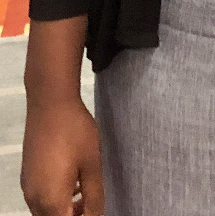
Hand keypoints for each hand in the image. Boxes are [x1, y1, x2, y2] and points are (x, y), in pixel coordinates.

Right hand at [21, 97, 103, 215]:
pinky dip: (55, 199)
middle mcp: (34, 199)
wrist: (50, 103)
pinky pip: (40, 199)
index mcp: (51, 200)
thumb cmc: (75, 132)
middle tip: (91, 203)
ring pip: (45, 212)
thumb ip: (95, 197)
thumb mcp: (92, 165)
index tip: (95, 210)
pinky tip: (71, 181)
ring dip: (64, 210)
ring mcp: (28, 187)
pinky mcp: (27, 176)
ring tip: (84, 193)